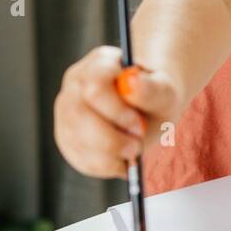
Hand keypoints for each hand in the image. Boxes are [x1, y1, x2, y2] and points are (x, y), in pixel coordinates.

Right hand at [54, 46, 179, 178]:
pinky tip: (121, 160)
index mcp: (99, 64)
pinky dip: (105, 166)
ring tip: (132, 151)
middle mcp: (75, 83)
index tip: (140, 126)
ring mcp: (66, 110)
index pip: (95, 87)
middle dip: (111, 139)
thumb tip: (131, 81)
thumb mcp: (164, 92)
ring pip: (76, 141)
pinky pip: (79, 158)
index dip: (118, 113)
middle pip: (78, 116)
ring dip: (110, 155)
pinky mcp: (66, 137)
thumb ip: (151, 87)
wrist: (149, 109)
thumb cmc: (156, 98)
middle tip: (136, 147)